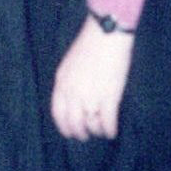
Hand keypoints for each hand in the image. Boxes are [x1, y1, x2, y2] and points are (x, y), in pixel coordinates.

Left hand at [50, 15, 134, 140]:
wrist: (106, 34)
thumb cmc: (89, 44)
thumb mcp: (69, 64)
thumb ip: (68, 83)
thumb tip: (73, 101)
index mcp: (61, 83)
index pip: (58, 114)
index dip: (64, 127)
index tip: (70, 133)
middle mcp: (73, 93)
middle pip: (74, 123)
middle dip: (80, 133)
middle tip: (86, 136)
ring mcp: (91, 96)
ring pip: (91, 125)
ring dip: (96, 130)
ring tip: (101, 131)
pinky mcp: (109, 97)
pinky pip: (107, 121)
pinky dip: (110, 130)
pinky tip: (112, 132)